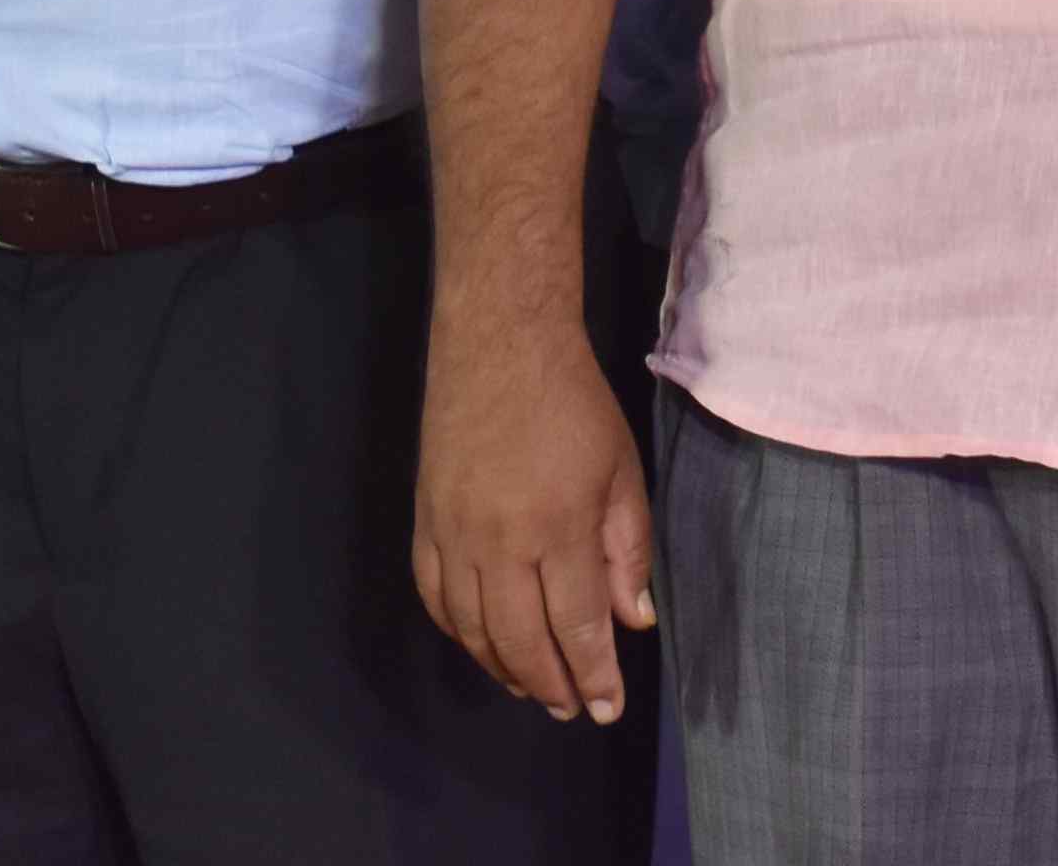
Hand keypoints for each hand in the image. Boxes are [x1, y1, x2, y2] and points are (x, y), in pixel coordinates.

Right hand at [412, 313, 654, 723]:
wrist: (499, 349)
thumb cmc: (574, 406)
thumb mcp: (622, 472)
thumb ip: (628, 550)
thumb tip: (634, 621)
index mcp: (558, 528)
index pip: (577, 625)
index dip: (593, 674)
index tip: (607, 708)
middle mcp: (500, 544)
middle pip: (521, 641)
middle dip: (550, 684)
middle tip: (571, 709)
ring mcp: (453, 538)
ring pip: (474, 631)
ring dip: (504, 669)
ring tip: (534, 688)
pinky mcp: (424, 526)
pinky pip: (436, 600)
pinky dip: (460, 634)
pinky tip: (485, 646)